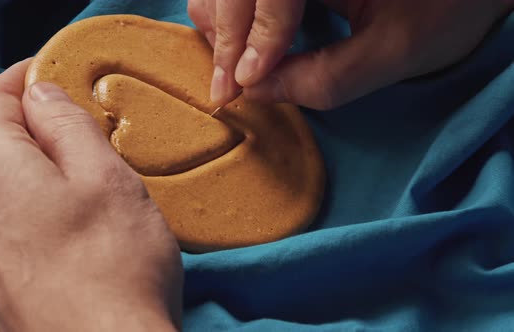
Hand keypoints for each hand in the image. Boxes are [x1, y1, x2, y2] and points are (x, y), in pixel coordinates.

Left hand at [0, 59, 182, 331]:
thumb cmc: (115, 266)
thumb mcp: (105, 175)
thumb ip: (67, 124)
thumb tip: (42, 95)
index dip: (25, 79)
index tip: (53, 72)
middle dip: (36, 129)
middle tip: (86, 130)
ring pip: (2, 188)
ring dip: (38, 173)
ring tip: (87, 183)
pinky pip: (5, 226)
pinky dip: (33, 211)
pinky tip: (72, 229)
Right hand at [189, 0, 513, 108]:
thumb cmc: (445, 10)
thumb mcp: (396, 52)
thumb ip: (327, 77)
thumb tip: (258, 91)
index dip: (254, 37)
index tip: (244, 86)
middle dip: (228, 38)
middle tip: (227, 90)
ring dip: (222, 26)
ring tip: (232, 70)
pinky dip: (230, 17)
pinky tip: (240, 48)